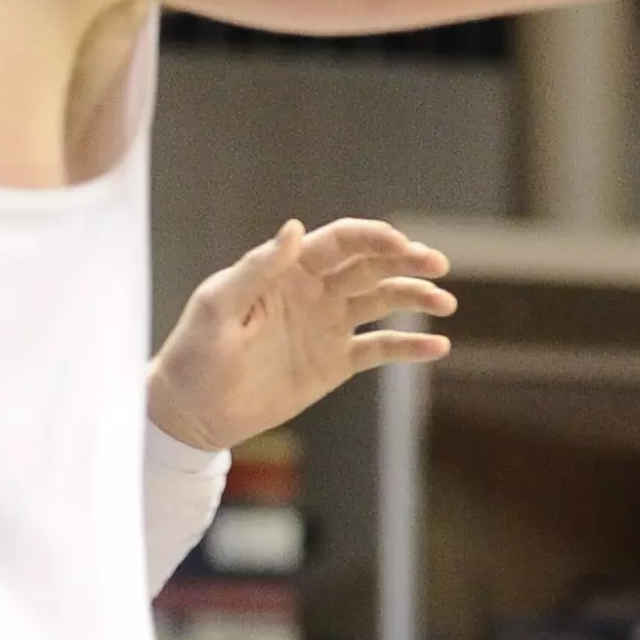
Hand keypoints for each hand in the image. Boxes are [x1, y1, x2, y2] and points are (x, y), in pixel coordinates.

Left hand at [147, 218, 453, 452]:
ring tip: (445, 305)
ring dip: (416, 297)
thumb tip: (295, 227)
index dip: (375, 238)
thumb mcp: (218, 307)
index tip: (403, 246)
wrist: (193, 412)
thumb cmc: (195, 354)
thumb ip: (257, 268)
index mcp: (289, 270)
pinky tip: (437, 347)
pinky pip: (380, 349)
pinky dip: (410, 347)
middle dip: (407, 261)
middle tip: (437, 266)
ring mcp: (328, 326)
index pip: (342, 242)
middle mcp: (315, 291)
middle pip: (371, 266)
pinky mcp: (335, 362)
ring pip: (383, 302)